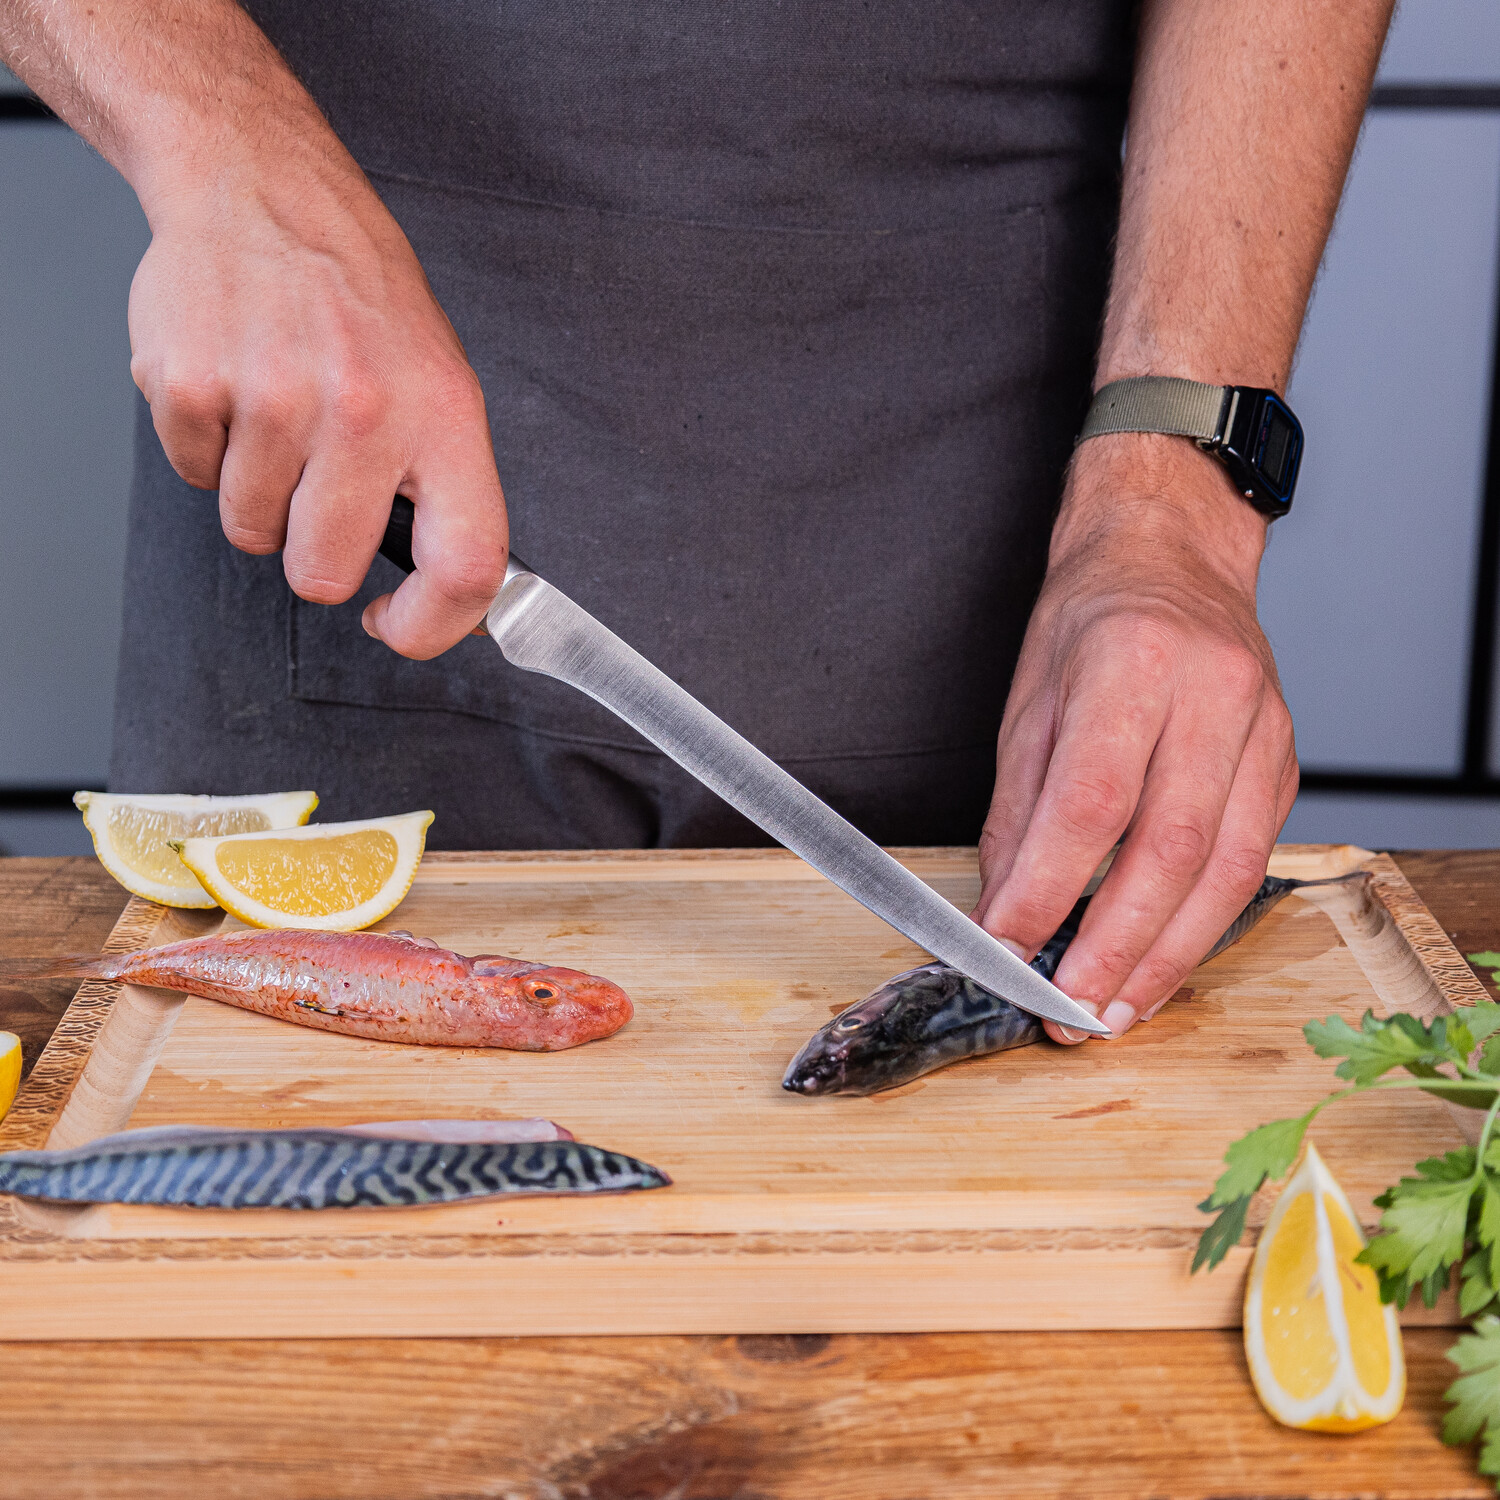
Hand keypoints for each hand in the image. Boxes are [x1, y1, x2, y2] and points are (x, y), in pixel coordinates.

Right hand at [126, 105, 506, 657]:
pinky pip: (194, 478)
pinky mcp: (192, 385)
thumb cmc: (362, 298)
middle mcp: (364, 409)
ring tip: (280, 415)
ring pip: (251, 533)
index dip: (436, 625)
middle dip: (314, 553)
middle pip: (323, 572)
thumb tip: (454, 594)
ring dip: (260, 495)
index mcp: (443, 416)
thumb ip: (446, 489)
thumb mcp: (441, 382)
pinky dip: (210, 450)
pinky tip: (237, 388)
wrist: (266, 190)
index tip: (400, 626)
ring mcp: (273, 397)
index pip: (467, 563)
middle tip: (319, 489)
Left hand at [973, 433, 1298, 1041]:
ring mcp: (1262, 729)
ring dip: (1167, 956)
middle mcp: (1211, 694)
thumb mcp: (1028, 700)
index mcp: (1131, 663)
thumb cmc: (1091, 622)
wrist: (1172, 558)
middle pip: (1169, 848)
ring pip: (1225, 869)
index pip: (1090, 801)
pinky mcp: (1286, 763)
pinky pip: (1250, 860)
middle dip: (1114, 947)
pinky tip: (1162, 962)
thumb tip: (1005, 906)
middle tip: (1069, 1012)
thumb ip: (1018, 807)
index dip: (1047, 888)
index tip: (1006, 949)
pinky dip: (1202, 924)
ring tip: (1116, 1012)